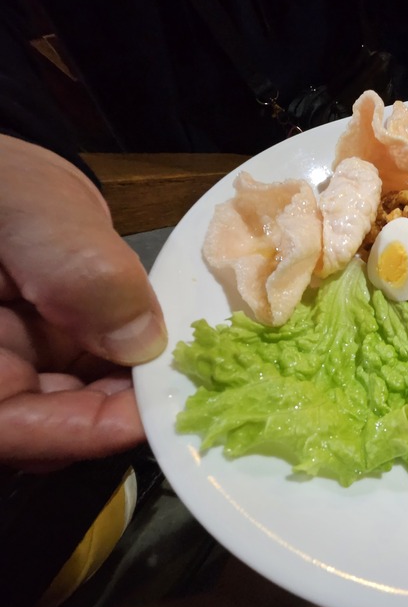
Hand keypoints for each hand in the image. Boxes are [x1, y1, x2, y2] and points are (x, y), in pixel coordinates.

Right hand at [0, 135, 166, 469]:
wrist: (9, 173)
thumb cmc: (1, 182)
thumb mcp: (31, 213)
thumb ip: (78, 271)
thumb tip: (141, 341)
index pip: (9, 427)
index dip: (76, 433)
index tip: (146, 413)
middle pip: (47, 428)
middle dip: (117, 413)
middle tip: (187, 385)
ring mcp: (19, 363)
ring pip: (76, 407)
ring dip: (132, 391)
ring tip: (189, 365)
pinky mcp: (51, 352)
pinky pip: (92, 377)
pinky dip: (133, 366)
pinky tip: (170, 345)